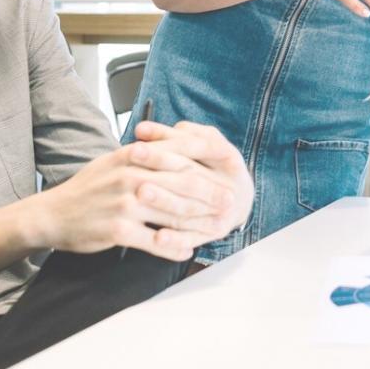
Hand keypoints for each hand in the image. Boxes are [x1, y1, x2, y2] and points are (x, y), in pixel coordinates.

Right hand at [26, 122, 248, 260]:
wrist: (53, 214)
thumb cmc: (88, 188)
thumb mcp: (114, 161)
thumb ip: (145, 155)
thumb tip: (178, 149)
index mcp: (133, 156)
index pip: (178, 158)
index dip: (205, 168)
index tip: (223, 175)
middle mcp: (131, 176)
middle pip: (182, 186)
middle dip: (210, 196)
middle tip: (230, 205)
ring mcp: (125, 204)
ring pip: (173, 214)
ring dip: (199, 224)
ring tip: (217, 229)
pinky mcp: (119, 230)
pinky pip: (155, 242)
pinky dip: (174, 249)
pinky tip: (187, 251)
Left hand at [134, 120, 252, 233]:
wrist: (237, 200)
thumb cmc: (209, 166)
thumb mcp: (200, 144)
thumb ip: (173, 136)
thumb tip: (142, 129)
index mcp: (228, 156)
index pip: (198, 146)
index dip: (169, 140)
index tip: (139, 135)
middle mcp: (231, 184)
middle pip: (192, 174)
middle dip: (161, 163)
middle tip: (133, 155)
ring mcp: (224, 211)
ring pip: (190, 207)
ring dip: (165, 200)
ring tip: (140, 193)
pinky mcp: (214, 233)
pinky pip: (192, 237)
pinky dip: (175, 239)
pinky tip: (157, 238)